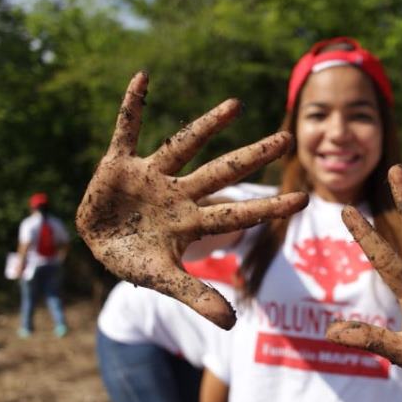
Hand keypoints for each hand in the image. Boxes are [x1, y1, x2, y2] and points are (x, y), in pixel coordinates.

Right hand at [75, 72, 307, 329]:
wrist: (99, 243)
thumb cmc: (135, 260)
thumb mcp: (163, 279)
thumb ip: (196, 295)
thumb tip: (232, 323)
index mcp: (190, 221)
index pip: (236, 212)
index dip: (267, 208)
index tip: (302, 198)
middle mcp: (178, 193)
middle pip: (221, 172)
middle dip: (252, 158)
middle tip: (286, 139)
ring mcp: (151, 176)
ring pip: (183, 145)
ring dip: (207, 126)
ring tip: (236, 105)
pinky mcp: (120, 163)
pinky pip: (126, 129)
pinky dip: (132, 106)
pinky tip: (142, 77)